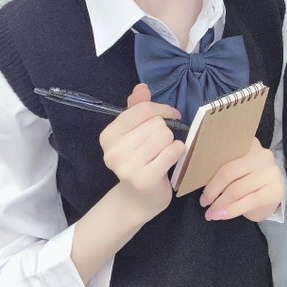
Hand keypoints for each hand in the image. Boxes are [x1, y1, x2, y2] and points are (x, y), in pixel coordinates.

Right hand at [99, 84, 184, 222]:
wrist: (138, 199)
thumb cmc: (140, 160)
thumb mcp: (135, 132)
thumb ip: (137, 108)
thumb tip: (142, 87)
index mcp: (108, 135)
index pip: (142, 109)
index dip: (161, 109)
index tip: (169, 116)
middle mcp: (113, 151)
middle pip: (156, 123)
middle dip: (165, 131)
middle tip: (160, 145)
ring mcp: (127, 167)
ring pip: (165, 136)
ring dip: (170, 143)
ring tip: (162, 153)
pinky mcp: (144, 180)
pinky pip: (171, 152)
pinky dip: (178, 151)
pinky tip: (172, 158)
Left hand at [199, 138, 284, 221]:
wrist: (271, 195)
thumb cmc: (247, 179)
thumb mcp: (236, 166)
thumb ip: (222, 163)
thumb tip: (196, 173)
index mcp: (249, 143)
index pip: (224, 151)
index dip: (207, 165)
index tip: (194, 179)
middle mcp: (263, 154)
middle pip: (229, 172)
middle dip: (212, 190)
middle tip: (203, 202)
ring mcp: (272, 172)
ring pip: (237, 189)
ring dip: (220, 204)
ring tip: (210, 213)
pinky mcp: (275, 191)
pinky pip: (249, 202)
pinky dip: (232, 211)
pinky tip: (221, 216)